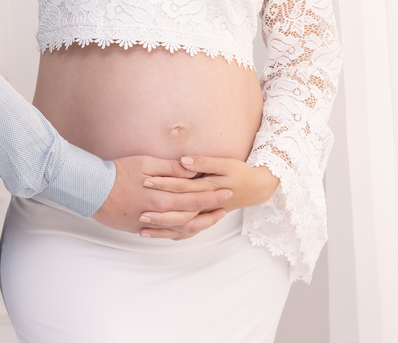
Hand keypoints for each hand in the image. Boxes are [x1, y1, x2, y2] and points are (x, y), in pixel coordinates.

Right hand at [92, 155, 232, 237]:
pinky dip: (180, 233)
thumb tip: (191, 171)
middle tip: (226, 207)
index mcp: (163, 197)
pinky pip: (166, 234)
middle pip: (192, 217)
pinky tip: (187, 229)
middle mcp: (159, 214)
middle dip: (211, 211)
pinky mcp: (141, 229)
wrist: (92, 191)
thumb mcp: (145, 163)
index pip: (194, 198)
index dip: (212, 196)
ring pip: (181, 230)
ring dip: (199, 225)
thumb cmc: (117, 173)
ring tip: (212, 219)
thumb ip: (170, 169)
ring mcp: (151, 224)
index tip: (226, 192)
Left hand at [135, 156, 279, 238]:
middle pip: (180, 212)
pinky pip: (186, 232)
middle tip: (140, 213)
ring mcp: (204, 216)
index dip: (164, 184)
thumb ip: (203, 162)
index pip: (183, 187)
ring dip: (163, 229)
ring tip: (142, 229)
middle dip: (160, 214)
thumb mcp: (225, 163)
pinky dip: (172, 234)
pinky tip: (155, 235)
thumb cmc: (240, 173)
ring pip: (182, 227)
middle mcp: (205, 206)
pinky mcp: (203, 219)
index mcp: (208, 189)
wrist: (257, 188)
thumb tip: (184, 161)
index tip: (146, 181)